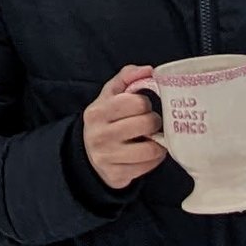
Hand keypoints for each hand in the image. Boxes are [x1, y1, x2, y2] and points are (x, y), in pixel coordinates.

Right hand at [83, 64, 166, 190]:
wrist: (88, 153)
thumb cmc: (106, 119)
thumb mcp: (110, 95)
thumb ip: (127, 77)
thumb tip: (148, 70)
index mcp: (97, 112)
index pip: (137, 102)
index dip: (145, 104)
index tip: (140, 108)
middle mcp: (100, 135)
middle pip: (147, 124)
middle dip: (153, 122)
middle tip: (148, 123)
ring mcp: (108, 157)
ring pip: (151, 149)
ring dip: (157, 142)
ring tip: (151, 138)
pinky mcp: (116, 175)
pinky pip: (149, 166)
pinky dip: (154, 158)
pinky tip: (147, 152)